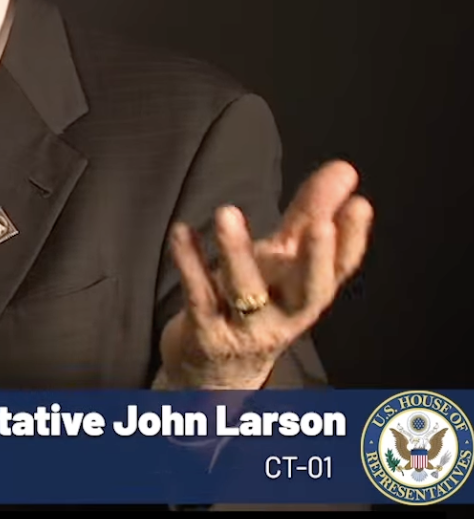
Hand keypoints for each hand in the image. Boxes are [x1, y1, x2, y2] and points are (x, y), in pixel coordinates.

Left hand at [158, 160, 372, 389]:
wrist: (213, 372)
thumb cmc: (255, 305)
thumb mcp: (284, 261)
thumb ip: (310, 214)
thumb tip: (344, 169)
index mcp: (308, 294)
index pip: (339, 270)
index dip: (353, 240)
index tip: (360, 205)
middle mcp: (285, 315)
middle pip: (309, 291)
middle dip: (316, 259)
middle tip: (319, 224)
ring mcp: (246, 328)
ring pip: (246, 292)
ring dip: (237, 252)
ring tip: (227, 212)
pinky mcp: (206, 334)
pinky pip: (198, 295)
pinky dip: (190, 262)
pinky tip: (182, 232)